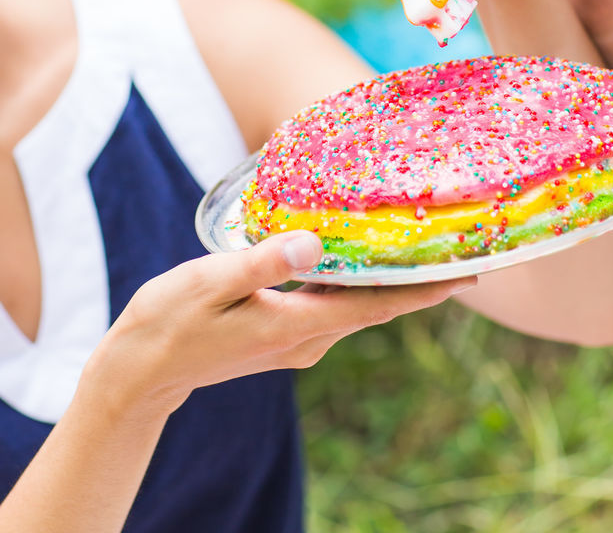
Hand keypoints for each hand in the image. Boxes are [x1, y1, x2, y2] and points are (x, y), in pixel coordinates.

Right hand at [102, 231, 472, 415]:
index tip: (470, 273)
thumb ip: (262, 262)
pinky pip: (336, 303)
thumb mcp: (211, 283)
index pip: (378, 306)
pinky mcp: (284, 330)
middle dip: (422, 279)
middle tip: (462, 247)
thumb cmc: (169, 322)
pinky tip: (364, 254)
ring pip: (360, 304)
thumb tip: (312, 242)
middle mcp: (308, 338)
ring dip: (392, 277)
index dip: (426, 289)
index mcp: (297, 326)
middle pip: (379, 305)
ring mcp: (297, 338)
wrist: (139, 371)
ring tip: (425, 243)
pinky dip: (359, 279)